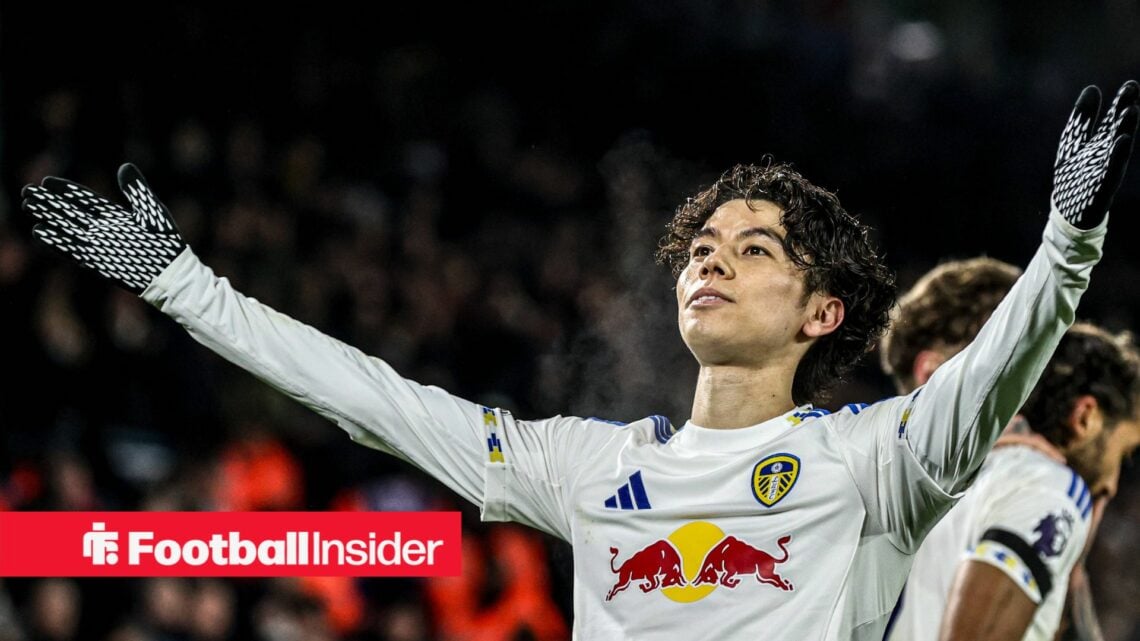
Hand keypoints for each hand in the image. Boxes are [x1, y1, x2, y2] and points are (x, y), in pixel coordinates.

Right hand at [21, 164, 186, 293]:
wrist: (169, 272)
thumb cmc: (165, 242)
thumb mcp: (151, 211)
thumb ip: (136, 191)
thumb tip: (124, 167)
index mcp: (114, 215)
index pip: (85, 200)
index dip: (67, 190)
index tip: (48, 181)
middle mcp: (102, 229)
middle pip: (70, 213)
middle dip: (49, 202)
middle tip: (27, 191)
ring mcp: (98, 245)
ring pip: (67, 229)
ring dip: (48, 218)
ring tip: (28, 206)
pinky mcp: (97, 261)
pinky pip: (72, 250)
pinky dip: (56, 242)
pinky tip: (39, 232)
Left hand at [1051, 80, 1139, 228]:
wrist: (1067, 211)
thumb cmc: (1074, 175)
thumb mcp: (1073, 142)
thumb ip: (1083, 118)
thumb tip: (1092, 88)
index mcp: (1102, 143)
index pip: (1113, 119)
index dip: (1121, 103)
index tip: (1130, 85)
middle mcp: (1108, 154)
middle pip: (1117, 130)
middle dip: (1125, 111)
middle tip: (1133, 90)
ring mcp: (1106, 170)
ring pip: (1118, 148)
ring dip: (1125, 130)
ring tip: (1131, 111)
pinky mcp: (1101, 187)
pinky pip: (1111, 170)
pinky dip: (1116, 156)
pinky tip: (1121, 141)